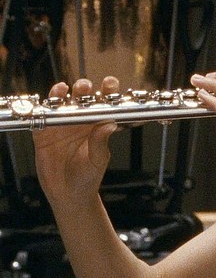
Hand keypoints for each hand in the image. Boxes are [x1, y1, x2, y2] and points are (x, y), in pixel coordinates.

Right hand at [33, 77, 118, 206]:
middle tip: (86, 88)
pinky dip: (46, 106)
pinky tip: (51, 99)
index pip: (104, 103)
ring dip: (65, 92)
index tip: (109, 84)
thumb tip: (109, 124)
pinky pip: (43, 116)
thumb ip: (100, 142)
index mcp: (97, 125)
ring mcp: (62, 125)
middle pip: (82, 97)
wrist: (68, 194)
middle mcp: (80, 121)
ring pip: (62, 102)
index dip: (108, 91)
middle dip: (84, 88)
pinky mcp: (44, 133)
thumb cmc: (88, 176)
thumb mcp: (97, 160)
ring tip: (68, 90)